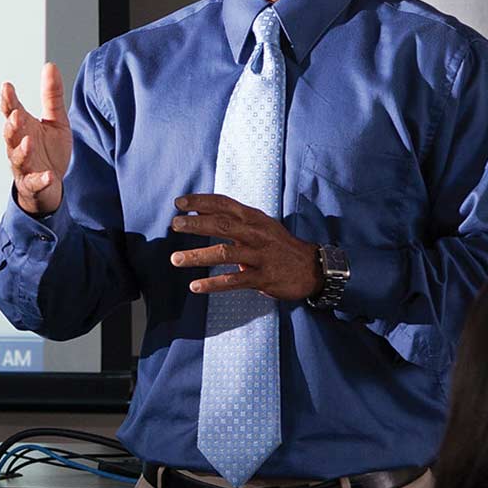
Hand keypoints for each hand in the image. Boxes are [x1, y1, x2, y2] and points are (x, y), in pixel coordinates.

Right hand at [1, 63, 71, 215]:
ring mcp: (24, 165)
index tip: (7, 87)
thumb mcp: (55, 120)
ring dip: (22, 150)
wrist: (50, 186)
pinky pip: (35, 182)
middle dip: (12, 125)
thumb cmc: (49, 151)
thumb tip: (50, 66)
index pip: (11, 110)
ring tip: (29, 141)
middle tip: (16, 114)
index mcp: (23, 128)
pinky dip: (41, 180)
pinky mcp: (33, 184)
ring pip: (17, 157)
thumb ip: (51, 95)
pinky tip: (48, 175)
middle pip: (10, 134)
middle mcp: (18, 145)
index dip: (8, 100)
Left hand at [168, 194, 320, 300]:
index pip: (224, 204)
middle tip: (174, 224)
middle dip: (196, 224)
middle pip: (222, 225)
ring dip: (198, 256)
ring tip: (175, 259)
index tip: (179, 202)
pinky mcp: (263, 278)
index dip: (201, 201)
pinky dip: (213, 284)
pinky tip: (195, 286)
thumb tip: (199, 209)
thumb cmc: (278, 245)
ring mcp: (260, 256)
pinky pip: (234, 281)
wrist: (312, 268)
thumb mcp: (259, 225)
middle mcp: (256, 234)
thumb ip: (232, 218)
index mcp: (254, 218)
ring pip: (225, 253)